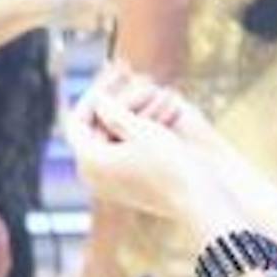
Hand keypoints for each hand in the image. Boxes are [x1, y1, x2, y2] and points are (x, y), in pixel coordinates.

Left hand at [64, 70, 224, 222]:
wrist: (199, 203)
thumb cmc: (173, 164)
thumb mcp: (144, 131)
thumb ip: (115, 114)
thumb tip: (98, 100)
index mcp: (89, 161)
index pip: (77, 121)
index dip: (92, 97)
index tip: (109, 76)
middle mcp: (91, 175)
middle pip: (91, 128)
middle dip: (109, 101)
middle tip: (123, 74)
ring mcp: (107, 182)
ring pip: (106, 137)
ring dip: (123, 112)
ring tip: (141, 86)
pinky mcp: (124, 186)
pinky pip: (119, 149)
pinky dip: (132, 128)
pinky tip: (149, 109)